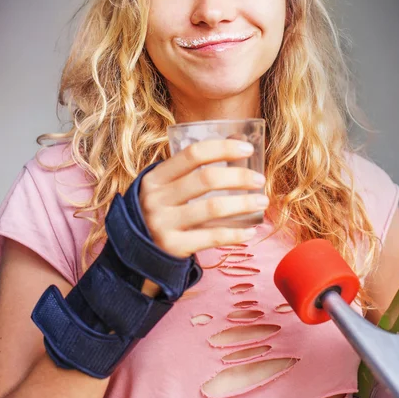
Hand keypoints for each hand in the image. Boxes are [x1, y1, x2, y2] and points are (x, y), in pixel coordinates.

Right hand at [138, 139, 267, 258]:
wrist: (136, 253)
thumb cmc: (161, 211)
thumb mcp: (165, 188)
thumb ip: (191, 172)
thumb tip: (238, 145)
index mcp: (155, 177)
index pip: (193, 154)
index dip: (223, 148)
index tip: (248, 149)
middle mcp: (157, 198)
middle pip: (206, 179)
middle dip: (239, 177)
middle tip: (259, 180)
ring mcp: (163, 224)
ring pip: (213, 208)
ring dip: (244, 203)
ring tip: (262, 202)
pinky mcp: (173, 247)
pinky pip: (212, 237)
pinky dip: (235, 234)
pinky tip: (250, 231)